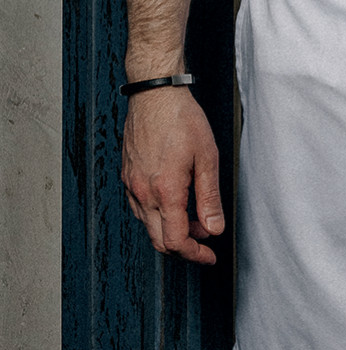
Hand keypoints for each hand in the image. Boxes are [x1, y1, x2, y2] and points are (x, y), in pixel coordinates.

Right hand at [122, 88, 224, 265]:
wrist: (154, 93)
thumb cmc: (182, 119)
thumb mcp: (206, 157)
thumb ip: (209, 198)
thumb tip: (214, 229)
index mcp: (165, 191)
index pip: (176, 241)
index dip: (195, 254)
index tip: (209, 256)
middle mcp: (143, 193)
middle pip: (160, 240)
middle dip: (185, 245)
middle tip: (205, 235)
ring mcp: (131, 185)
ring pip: (148, 225)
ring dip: (171, 228)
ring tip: (194, 213)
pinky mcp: (127, 175)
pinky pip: (140, 207)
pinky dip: (158, 214)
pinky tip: (174, 198)